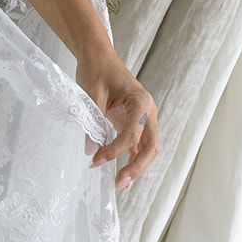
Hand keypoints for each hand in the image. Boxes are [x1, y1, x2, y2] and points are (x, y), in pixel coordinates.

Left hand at [75, 47, 158, 190]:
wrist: (98, 57)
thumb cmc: (96, 69)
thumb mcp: (91, 93)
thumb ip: (93, 121)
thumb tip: (91, 150)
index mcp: (140, 101)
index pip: (133, 134)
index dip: (115, 150)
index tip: (96, 159)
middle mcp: (147, 111)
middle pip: (151, 146)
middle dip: (137, 167)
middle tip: (119, 183)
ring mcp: (143, 118)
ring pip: (147, 149)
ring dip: (136, 167)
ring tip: (120, 184)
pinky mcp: (134, 123)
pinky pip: (138, 146)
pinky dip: (131, 160)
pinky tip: (123, 176)